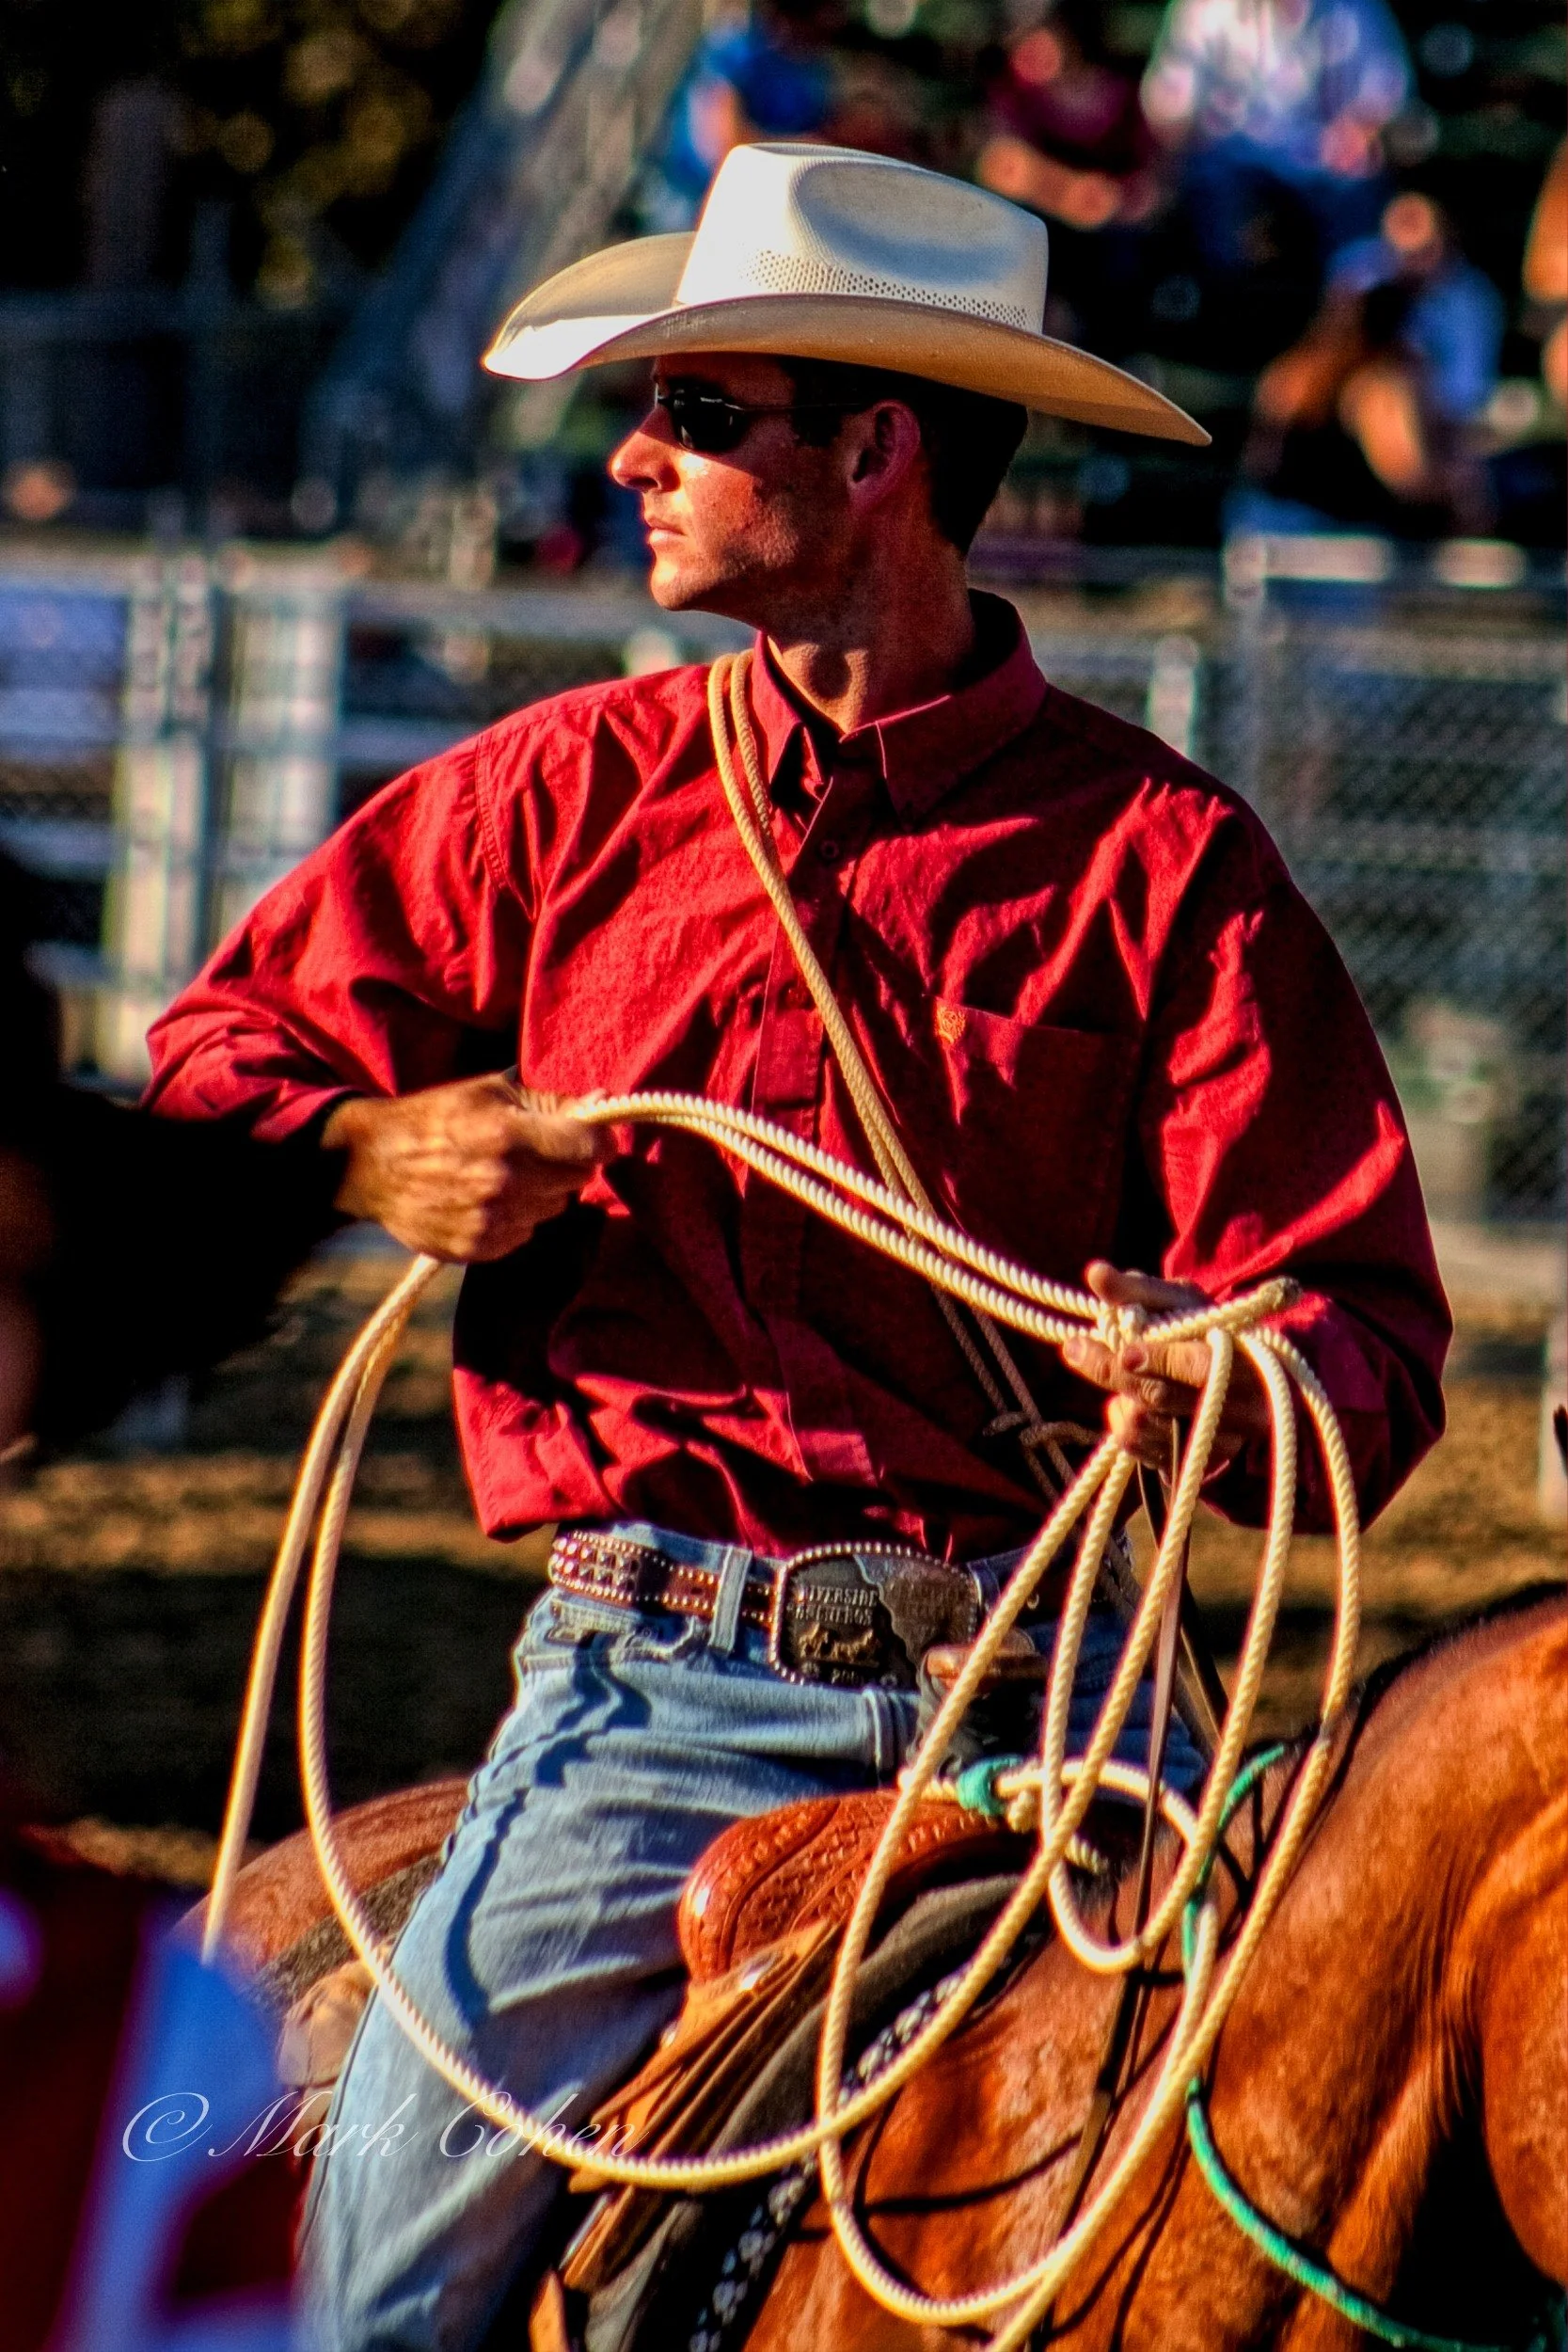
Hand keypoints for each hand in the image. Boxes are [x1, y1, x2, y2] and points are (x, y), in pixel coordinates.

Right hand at [323, 1075, 610, 1262]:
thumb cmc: (435, 1118)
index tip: (594, 1138)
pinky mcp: (478, 1248)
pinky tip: (485, 1199)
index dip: (598, 1141)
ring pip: (553, 1208)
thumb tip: (604, 1103)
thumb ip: (551, 1102)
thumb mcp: (490, 1092)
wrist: (372, 1165)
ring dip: (540, 1193)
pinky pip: (526, 1233)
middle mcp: (503, 1181)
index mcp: (507, 1134)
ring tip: (502, 1174)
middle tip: (533, 1151)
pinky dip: (516, 1218)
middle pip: (576, 1179)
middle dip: (565, 1164)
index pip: (590, 1147)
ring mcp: (491, 1219)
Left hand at [1059, 1261, 1270, 1471]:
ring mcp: (1218, 1442)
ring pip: (1145, 1425)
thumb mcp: (1182, 1302)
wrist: (1243, 1381)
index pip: (1199, 1365)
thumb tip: (1094, 1273)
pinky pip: (1142, 1452)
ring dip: (1119, 1397)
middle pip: (1160, 1396)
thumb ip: (1139, 1291)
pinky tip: (1130, 1403)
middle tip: (1076, 1348)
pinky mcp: (1197, 1466)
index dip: (1160, 1360)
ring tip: (1123, 1372)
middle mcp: (1237, 1408)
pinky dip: (1124, 1426)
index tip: (1126, 1352)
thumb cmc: (1208, 1330)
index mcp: (1242, 1358)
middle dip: (1113, 1372)